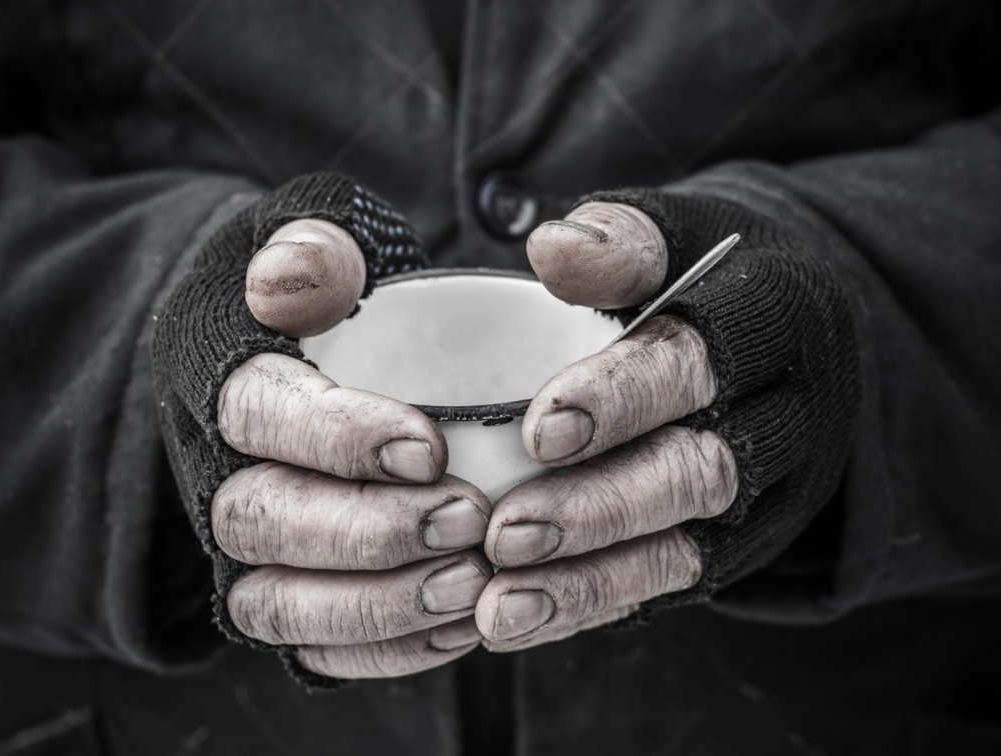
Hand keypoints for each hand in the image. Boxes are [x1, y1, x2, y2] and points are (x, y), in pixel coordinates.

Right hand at [214, 218, 492, 677]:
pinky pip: (310, 646)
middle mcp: (225, 468)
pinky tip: (460, 626)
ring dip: (374, 604)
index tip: (430, 448)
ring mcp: (252, 541)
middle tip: (466, 519)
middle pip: (260, 519)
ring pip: (275, 600)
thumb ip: (314, 248)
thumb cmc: (334, 297)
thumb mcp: (322, 241)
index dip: (339, 439)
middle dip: (366, 531)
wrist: (318, 356)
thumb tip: (296, 277)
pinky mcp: (289, 591)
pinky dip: (383, 649)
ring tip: (470, 586)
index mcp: (227, 379)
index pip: (260, 413)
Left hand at [475, 202, 738, 650]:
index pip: (701, 361)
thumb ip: (620, 242)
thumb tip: (553, 250)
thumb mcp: (675, 231)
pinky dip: (594, 602)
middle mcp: (789, 414)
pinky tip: (520, 619)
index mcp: (774, 320)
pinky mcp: (743, 541)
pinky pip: (673, 582)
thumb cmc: (703, 280)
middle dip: (601, 506)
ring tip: (500, 604)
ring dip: (590, 578)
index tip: (537, 431)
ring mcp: (773, 490)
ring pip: (690, 545)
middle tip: (507, 533)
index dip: (623, 398)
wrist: (779, 341)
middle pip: (703, 471)